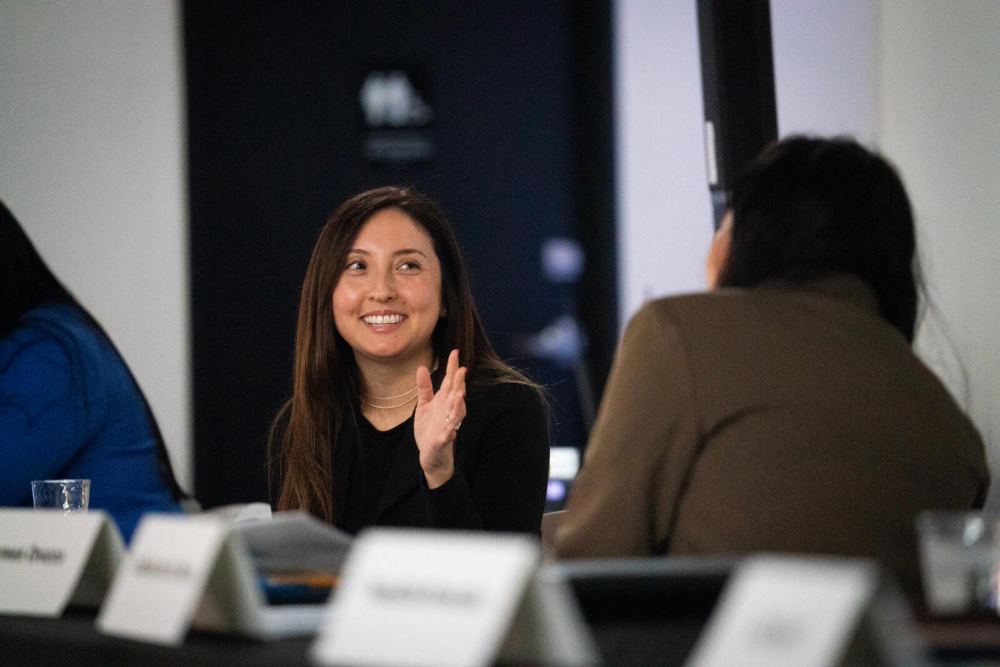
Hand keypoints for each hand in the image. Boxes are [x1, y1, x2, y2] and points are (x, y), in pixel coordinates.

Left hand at [414, 349, 466, 488]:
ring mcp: (448, 425)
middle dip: (459, 383)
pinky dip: (450, 432)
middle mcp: (449, 411)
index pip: (450, 382)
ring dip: (459, 404)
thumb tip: (422, 368)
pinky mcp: (444, 440)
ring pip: (456, 413)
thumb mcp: (424, 406)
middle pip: (456, 394)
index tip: (454, 352)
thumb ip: (424, 388)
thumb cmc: (429, 429)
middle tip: (462, 369)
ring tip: (460, 394)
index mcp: (444, 401)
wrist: (431, 456)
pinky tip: (450, 429)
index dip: (452, 368)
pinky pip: (448, 435)